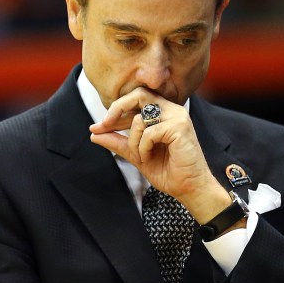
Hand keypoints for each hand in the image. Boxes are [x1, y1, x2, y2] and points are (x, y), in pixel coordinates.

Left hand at [88, 88, 228, 222]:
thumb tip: (94, 134)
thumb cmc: (168, 171)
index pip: (135, 102)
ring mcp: (177, 117)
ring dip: (133, 141)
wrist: (189, 187)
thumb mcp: (136, 155)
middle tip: (104, 125)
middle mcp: (171, 110)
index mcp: (163, 113)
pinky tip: (148, 158)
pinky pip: (148, 132)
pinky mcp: (179, 127)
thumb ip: (118, 142)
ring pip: (140, 118)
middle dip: (117, 108)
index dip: (114, 113)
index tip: (97, 128)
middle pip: (138, 94)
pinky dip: (142, 148)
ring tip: (141, 156)